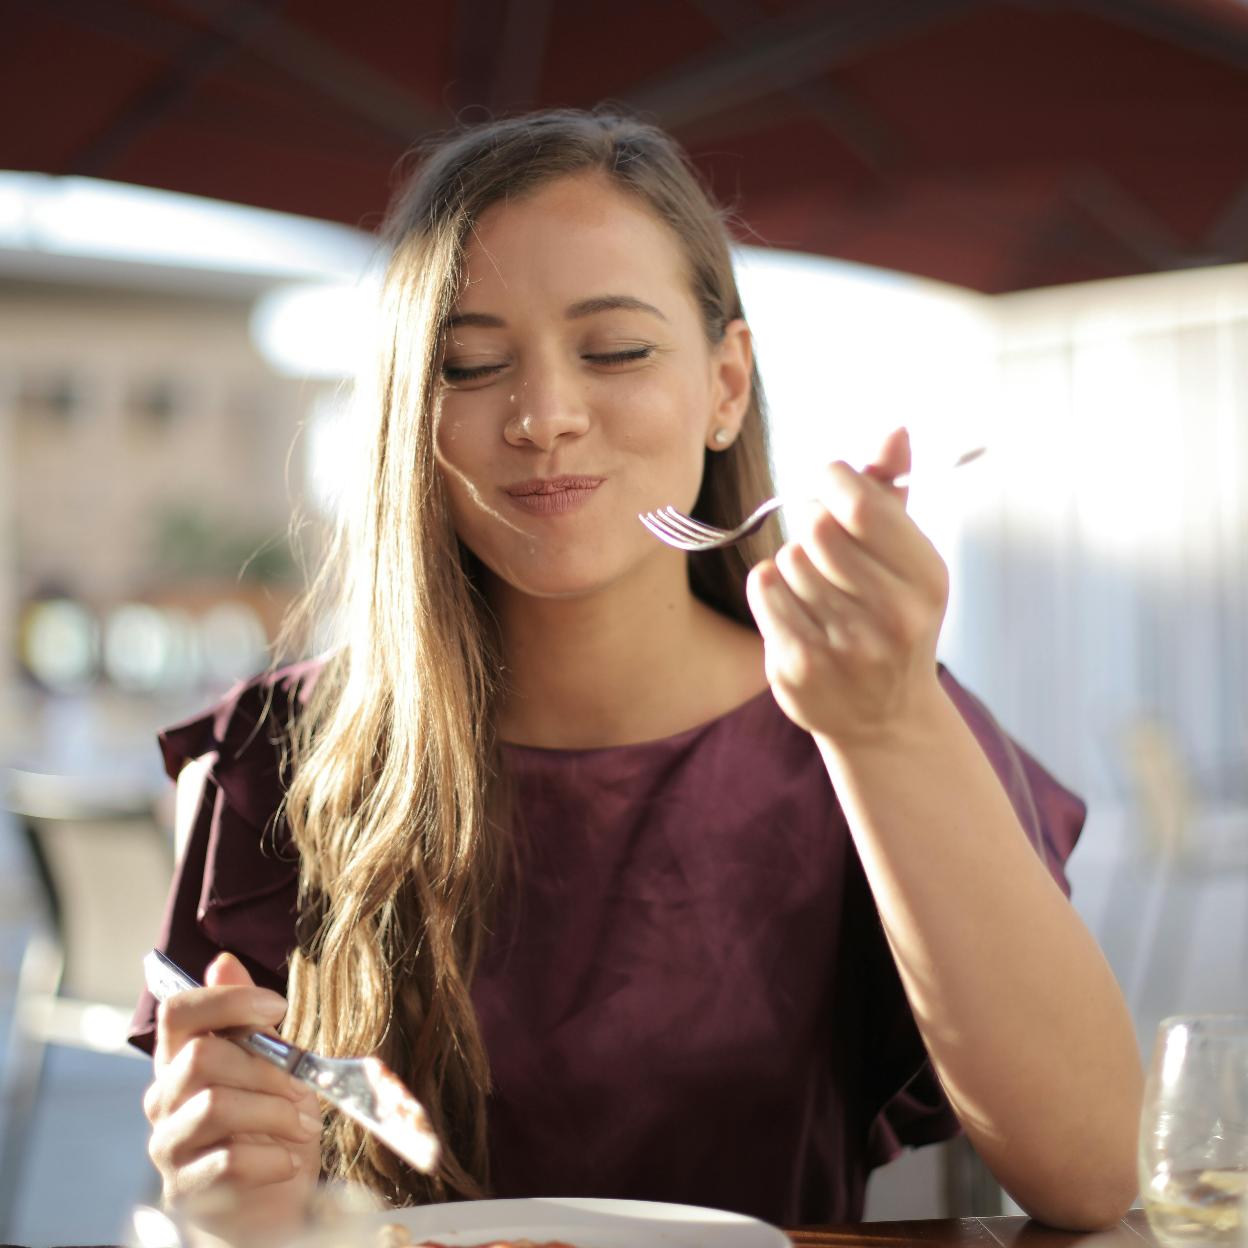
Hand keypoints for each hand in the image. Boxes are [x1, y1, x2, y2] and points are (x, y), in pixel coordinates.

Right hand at [144, 952, 320, 1237]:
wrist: (266, 1206)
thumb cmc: (269, 1127)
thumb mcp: (271, 1067)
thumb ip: (248, 1021)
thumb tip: (224, 961)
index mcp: (182, 1059)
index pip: (178, 1011)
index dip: (226, 1000)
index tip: (277, 1007)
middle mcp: (165, 1098)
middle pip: (201, 1056)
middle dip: (267, 1067)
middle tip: (304, 1086)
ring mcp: (169, 1144)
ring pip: (214, 1104)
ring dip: (274, 1111)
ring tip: (304, 1124)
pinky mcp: (185, 1189)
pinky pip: (226, 1161)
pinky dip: (271, 1157)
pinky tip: (290, 1160)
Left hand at [745, 427, 948, 746]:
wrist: (884, 718)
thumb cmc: (893, 619)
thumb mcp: (908, 559)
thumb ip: (893, 493)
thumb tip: (894, 430)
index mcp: (926, 578)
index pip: (861, 504)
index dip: (832, 479)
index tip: (828, 481)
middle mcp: (892, 615)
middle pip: (816, 529)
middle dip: (812, 526)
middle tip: (823, 545)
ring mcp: (845, 646)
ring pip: (788, 559)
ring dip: (794, 564)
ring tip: (819, 591)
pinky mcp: (800, 666)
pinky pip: (764, 589)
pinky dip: (771, 589)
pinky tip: (796, 610)